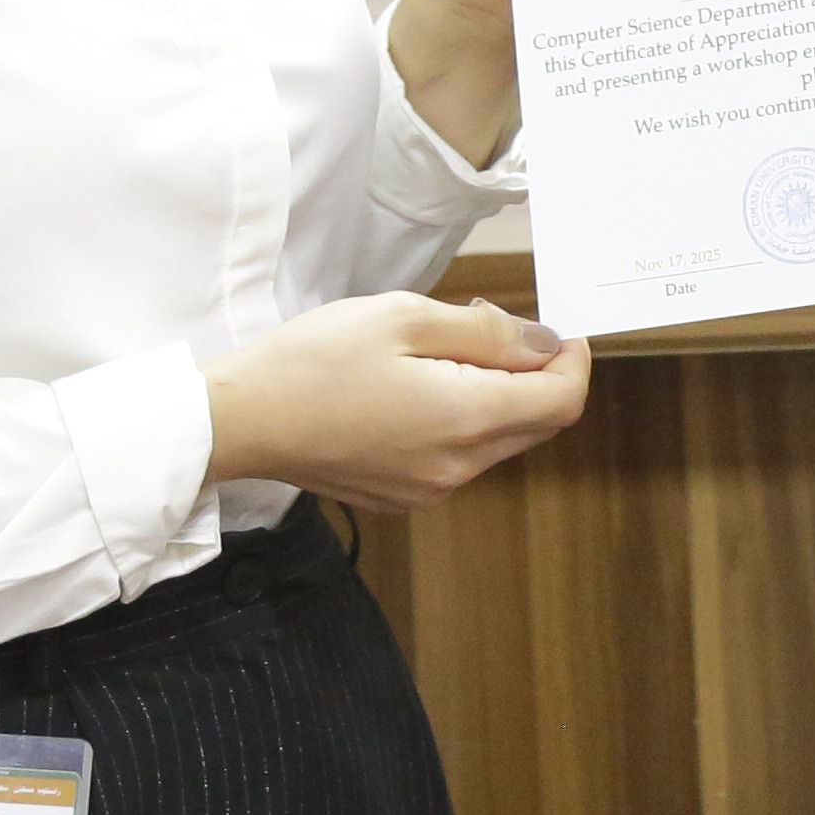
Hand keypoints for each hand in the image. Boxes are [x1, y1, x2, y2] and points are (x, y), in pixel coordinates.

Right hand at [201, 291, 591, 512]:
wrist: (242, 421)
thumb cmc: (315, 360)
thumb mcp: (404, 318)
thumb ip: (487, 333)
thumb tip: (544, 343)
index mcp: (465, 421)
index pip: (561, 402)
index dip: (572, 361)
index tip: (558, 329)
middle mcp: (458, 468)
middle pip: (535, 424)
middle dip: (533, 374)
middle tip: (488, 327)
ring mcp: (429, 490)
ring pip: (497, 440)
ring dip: (493, 395)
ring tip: (439, 352)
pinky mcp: (403, 496)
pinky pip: (459, 458)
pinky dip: (459, 420)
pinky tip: (414, 389)